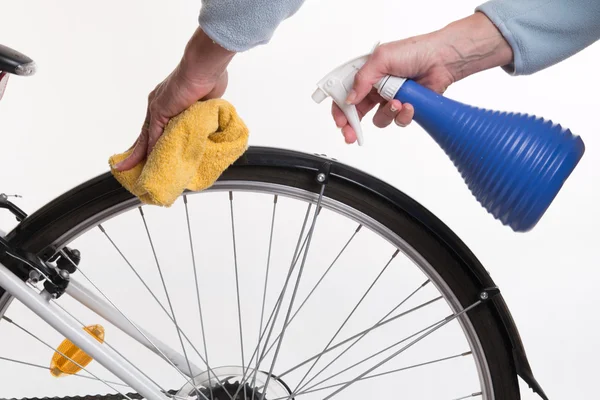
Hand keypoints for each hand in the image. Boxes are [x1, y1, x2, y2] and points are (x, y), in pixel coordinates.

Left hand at [115, 28, 234, 170]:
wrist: (205, 67)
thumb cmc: (209, 79)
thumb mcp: (203, 105)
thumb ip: (199, 117)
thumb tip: (206, 129)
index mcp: (168, 102)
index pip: (155, 128)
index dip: (149, 142)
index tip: (145, 155)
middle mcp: (158, 104)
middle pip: (145, 135)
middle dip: (136, 152)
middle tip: (125, 166)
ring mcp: (158, 107)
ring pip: (146, 137)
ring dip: (139, 155)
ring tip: (129, 169)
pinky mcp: (160, 110)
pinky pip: (153, 135)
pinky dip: (150, 150)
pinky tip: (148, 162)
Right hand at [332, 12, 512, 143]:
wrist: (442, 59)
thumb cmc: (415, 51)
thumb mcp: (381, 59)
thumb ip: (362, 79)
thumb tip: (350, 98)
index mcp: (366, 74)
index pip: (345, 94)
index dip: (340, 109)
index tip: (340, 121)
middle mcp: (376, 88)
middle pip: (357, 112)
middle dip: (353, 125)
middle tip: (351, 134)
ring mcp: (390, 99)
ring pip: (378, 119)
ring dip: (386, 113)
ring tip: (397, 103)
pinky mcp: (404, 108)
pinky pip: (397, 120)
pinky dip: (403, 115)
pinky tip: (409, 104)